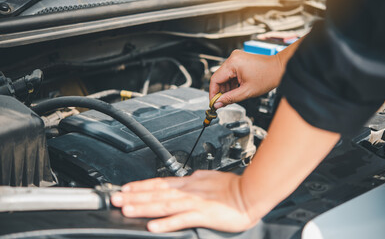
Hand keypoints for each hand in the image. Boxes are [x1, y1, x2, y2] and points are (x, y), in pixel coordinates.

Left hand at [111, 170, 258, 232]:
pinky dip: (166, 223)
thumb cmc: (231, 187)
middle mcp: (188, 191)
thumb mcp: (208, 178)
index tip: (125, 188)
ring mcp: (194, 202)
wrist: (250, 193)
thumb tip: (184, 179)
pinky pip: (182, 219)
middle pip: (156, 193)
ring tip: (126, 210)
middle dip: (134, 196)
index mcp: (189, 183)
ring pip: (164, 205)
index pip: (159, 183)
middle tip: (115, 198)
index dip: (140, 186)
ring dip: (144, 207)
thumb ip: (193, 180)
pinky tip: (153, 226)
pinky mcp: (203, 214)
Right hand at [209, 50, 283, 108]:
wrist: (280, 68)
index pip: (215, 79)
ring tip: (233, 96)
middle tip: (223, 103)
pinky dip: (232, 83)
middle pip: (219, 78)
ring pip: (225, 76)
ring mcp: (236, 58)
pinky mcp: (240, 61)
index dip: (213, 93)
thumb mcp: (246, 92)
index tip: (213, 103)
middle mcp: (232, 58)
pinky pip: (231, 73)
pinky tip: (237, 89)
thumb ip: (230, 98)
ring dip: (227, 88)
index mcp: (233, 63)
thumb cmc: (268, 76)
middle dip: (220, 91)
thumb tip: (218, 104)